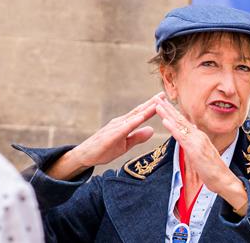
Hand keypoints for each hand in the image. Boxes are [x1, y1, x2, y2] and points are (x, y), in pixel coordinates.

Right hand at [46, 93, 160, 180]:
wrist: (85, 155)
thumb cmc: (104, 149)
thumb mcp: (125, 144)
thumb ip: (138, 137)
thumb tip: (152, 130)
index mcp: (125, 124)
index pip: (141, 113)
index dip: (153, 107)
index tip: (164, 100)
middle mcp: (121, 122)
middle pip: (139, 111)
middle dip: (151, 103)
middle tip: (164, 94)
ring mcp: (115, 127)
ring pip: (133, 117)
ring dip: (145, 110)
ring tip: (157, 103)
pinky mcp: (110, 136)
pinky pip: (124, 128)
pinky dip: (133, 122)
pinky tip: (140, 118)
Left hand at [154, 95, 247, 214]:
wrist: (224, 180)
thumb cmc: (213, 171)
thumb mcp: (201, 155)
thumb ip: (194, 146)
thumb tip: (189, 139)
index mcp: (199, 137)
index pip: (184, 122)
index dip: (173, 112)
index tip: (164, 104)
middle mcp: (198, 135)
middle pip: (180, 119)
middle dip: (168, 108)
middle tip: (157, 98)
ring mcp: (197, 141)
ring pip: (179, 124)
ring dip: (167, 114)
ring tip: (158, 104)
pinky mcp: (194, 149)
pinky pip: (181, 137)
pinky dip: (172, 127)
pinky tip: (165, 121)